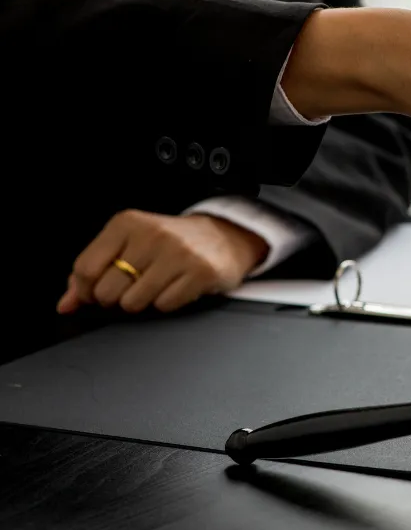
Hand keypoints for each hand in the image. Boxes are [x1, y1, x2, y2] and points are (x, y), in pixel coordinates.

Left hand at [57, 210, 268, 314]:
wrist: (225, 237)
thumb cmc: (171, 244)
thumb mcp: (129, 245)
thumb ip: (93, 272)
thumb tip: (66, 304)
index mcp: (127, 223)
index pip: (86, 269)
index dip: (86, 290)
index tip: (98, 290)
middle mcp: (152, 234)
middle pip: (107, 291)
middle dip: (116, 298)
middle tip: (134, 286)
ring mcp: (178, 253)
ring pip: (134, 302)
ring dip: (143, 302)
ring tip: (157, 286)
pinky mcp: (200, 272)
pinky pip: (165, 306)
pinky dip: (168, 303)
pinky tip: (177, 287)